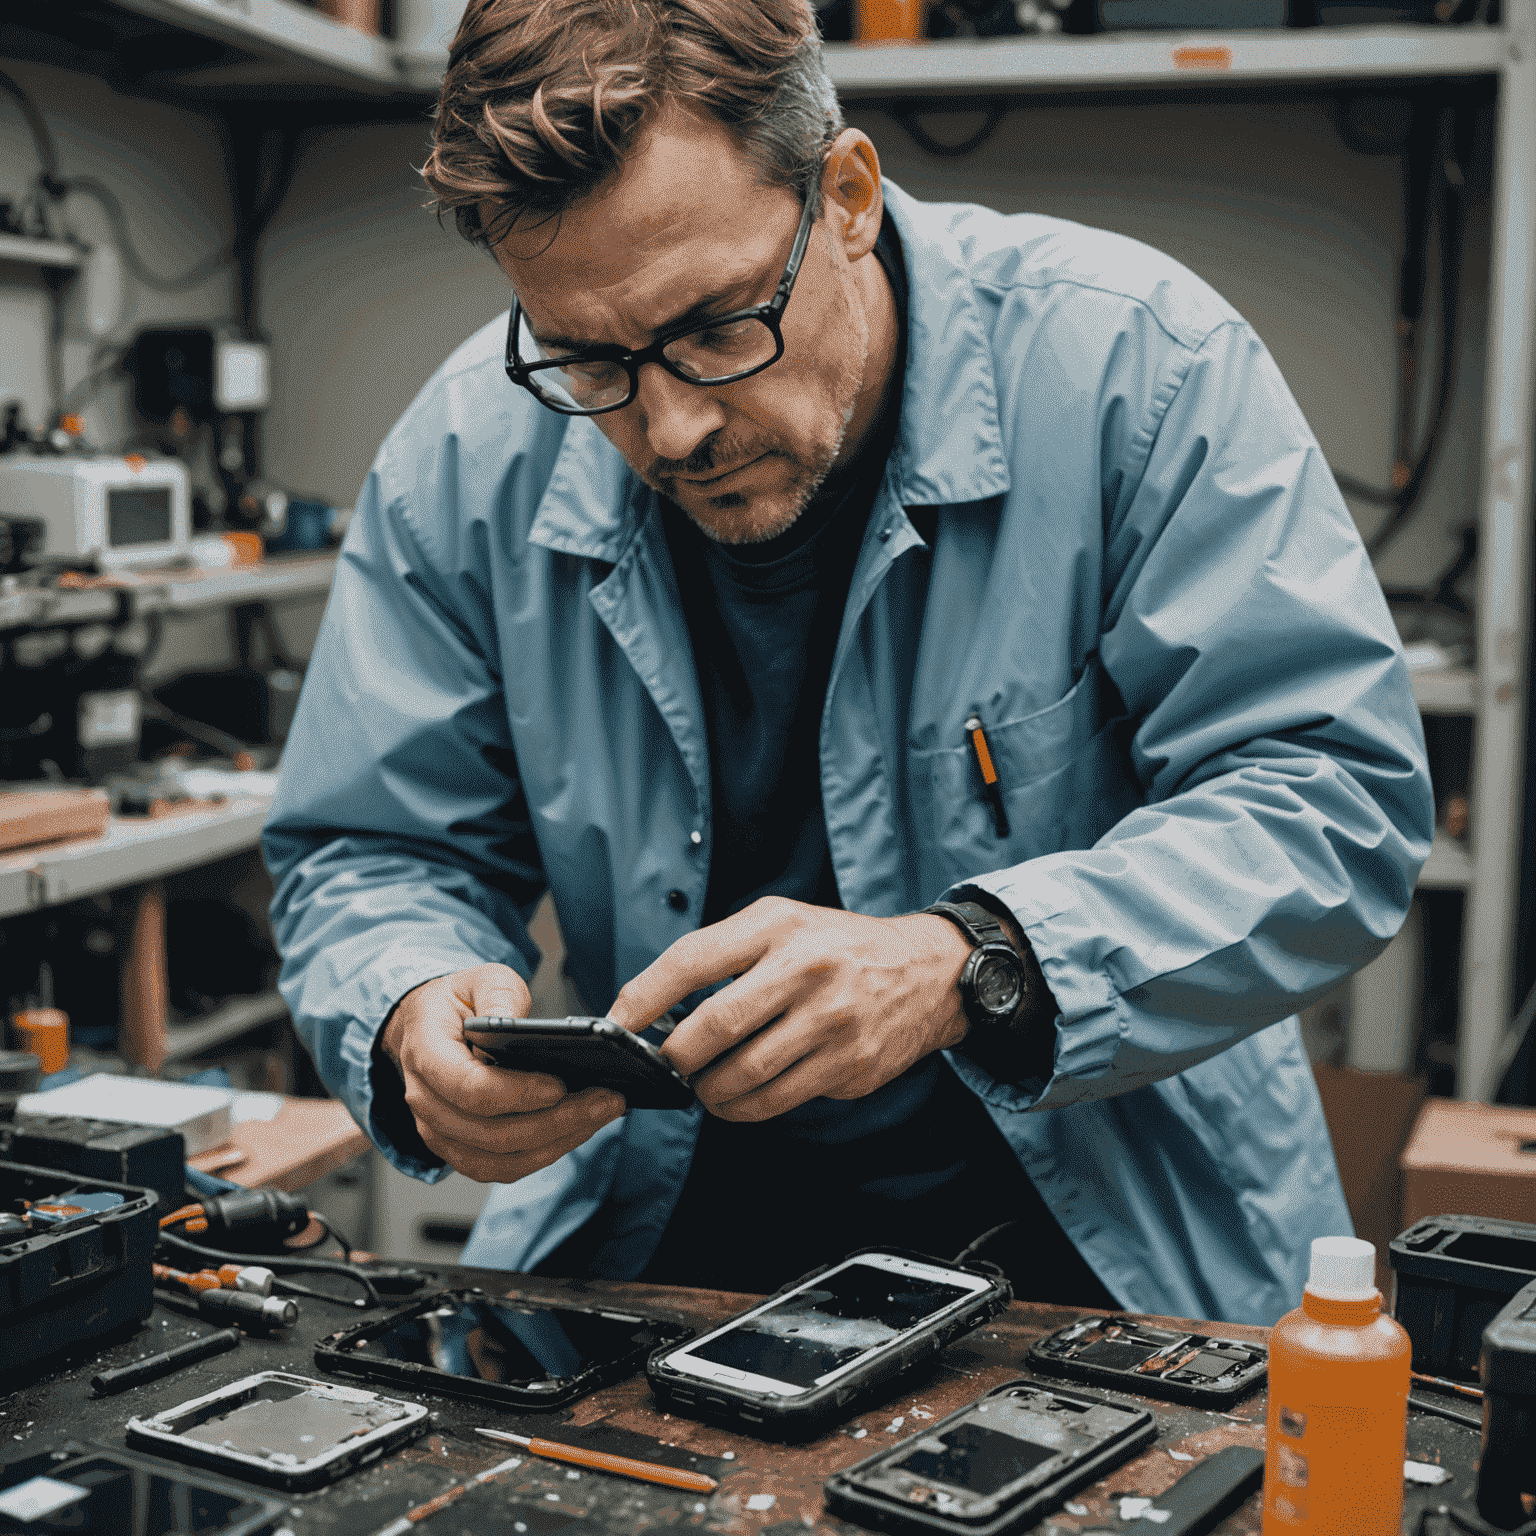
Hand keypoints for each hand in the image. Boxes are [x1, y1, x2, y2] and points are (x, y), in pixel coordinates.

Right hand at [378, 962, 624, 1182]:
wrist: (431, 1025)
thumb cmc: (460, 1001)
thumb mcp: (482, 979)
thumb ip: (500, 996)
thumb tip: (517, 1025)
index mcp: (425, 1053)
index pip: (470, 1088)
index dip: (518, 1093)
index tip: (560, 1085)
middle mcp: (425, 1100)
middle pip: (491, 1132)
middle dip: (556, 1121)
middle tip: (604, 1100)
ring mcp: (438, 1131)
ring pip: (499, 1159)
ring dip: (556, 1143)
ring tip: (599, 1115)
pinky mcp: (458, 1149)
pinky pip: (501, 1168)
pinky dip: (543, 1155)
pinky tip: (577, 1131)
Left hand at [607, 898, 973, 1120]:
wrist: (930, 972)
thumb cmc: (837, 948)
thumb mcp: (783, 923)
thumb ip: (723, 954)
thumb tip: (652, 1006)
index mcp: (778, 926)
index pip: (693, 960)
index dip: (644, 996)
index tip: (616, 1023)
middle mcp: (806, 969)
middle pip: (713, 1027)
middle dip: (677, 1057)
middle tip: (666, 1065)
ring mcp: (832, 1021)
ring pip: (743, 1075)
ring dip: (709, 1090)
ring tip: (704, 1084)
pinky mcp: (850, 1065)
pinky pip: (778, 1100)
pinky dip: (746, 1106)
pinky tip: (740, 1096)